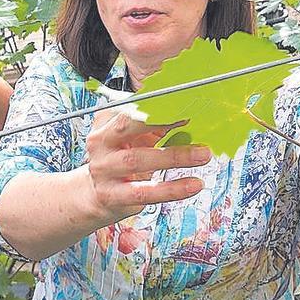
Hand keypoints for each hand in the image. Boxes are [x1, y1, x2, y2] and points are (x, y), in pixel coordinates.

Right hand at [79, 109, 208, 226]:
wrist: (96, 195)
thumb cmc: (120, 161)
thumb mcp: (133, 140)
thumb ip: (156, 127)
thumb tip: (189, 118)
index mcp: (106, 124)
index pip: (130, 107)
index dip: (158, 105)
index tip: (185, 103)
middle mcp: (100, 145)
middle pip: (126, 126)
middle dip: (159, 121)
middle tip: (191, 120)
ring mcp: (104, 171)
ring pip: (137, 160)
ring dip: (174, 156)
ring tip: (203, 155)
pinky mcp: (113, 196)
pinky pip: (146, 192)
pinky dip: (173, 188)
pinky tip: (194, 184)